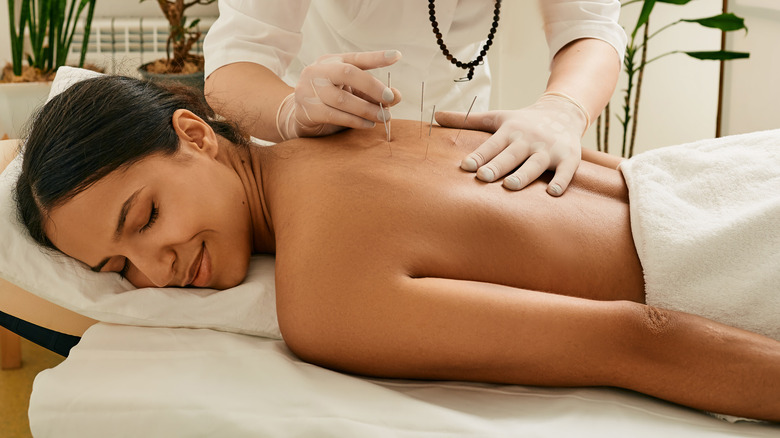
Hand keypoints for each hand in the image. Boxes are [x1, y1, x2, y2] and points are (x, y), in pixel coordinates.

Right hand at [276, 50, 402, 139]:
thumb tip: (397, 96)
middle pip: (347, 72)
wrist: (300, 116)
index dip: (377, 57)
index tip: (397, 56)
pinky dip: (355, 121)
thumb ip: (373, 92)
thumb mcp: (352, 92)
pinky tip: (368, 125)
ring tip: (383, 117)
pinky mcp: (307, 110)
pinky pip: (334, 116)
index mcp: (331, 61)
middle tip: (390, 99)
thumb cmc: (331, 101)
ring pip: (342, 99)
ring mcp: (309, 89)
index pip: (356, 58)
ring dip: (367, 109)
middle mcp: (318, 71)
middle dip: (372, 86)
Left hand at [436, 93, 588, 195]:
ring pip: (535, 164)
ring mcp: (549, 149)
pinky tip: (552, 194)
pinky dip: (561, 181)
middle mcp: (529, 139)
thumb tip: (435, 116)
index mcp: (510, 130)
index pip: (492, 145)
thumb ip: (467, 120)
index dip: (479, 155)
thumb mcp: (496, 117)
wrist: (563, 112)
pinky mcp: (569, 157)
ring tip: (510, 185)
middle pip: (511, 155)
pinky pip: (566, 171)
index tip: (466, 167)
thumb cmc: (522, 121)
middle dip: (498, 165)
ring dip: (524, 174)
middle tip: (484, 176)